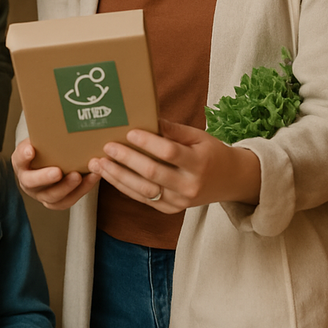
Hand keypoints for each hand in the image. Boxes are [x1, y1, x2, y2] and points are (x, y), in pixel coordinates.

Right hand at [11, 138, 99, 209]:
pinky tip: (92, 178)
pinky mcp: (56, 201)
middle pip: (32, 183)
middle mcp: (28, 181)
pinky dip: (82, 190)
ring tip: (78, 176)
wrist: (49, 161)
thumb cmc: (45, 148)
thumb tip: (55, 111)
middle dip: (45, 177)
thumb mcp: (40, 139)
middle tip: (58, 171)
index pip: (19, 159)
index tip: (31, 149)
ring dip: (66, 187)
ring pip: (51, 197)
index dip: (24, 155)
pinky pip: (68, 200)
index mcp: (21, 162)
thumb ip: (44, 131)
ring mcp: (41, 194)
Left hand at [88, 119, 260, 212]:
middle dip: (127, 159)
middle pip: (153, 173)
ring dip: (117, 176)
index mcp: (199, 163)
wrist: (229, 181)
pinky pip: (142, 199)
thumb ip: (174, 129)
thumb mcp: (198, 136)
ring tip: (98, 163)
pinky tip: (109, 174)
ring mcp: (179, 202)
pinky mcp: (169, 210)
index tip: (129, 132)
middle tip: (107, 146)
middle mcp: (189, 186)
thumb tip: (147, 117)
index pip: (169, 152)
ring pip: (143, 190)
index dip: (148, 142)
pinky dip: (123, 187)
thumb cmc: (210, 152)